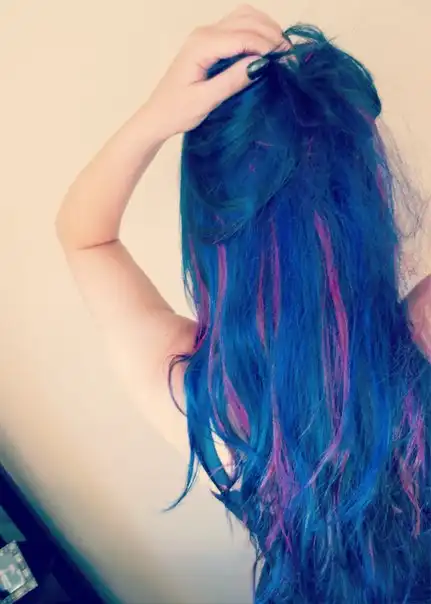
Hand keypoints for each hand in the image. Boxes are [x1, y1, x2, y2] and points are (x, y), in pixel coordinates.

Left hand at [145, 4, 288, 138]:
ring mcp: (207, 34)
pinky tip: (266, 48)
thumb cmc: (178, 112)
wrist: (157, 116)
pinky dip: (257, 30)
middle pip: (247, 19)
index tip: (287, 62)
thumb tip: (261, 64)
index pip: (243, 36)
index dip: (268, 46)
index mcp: (201, 45)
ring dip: (266, 29)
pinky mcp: (210, 41)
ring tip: (281, 52)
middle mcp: (204, 33)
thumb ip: (232, 81)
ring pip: (244, 16)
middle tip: (289, 58)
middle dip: (271, 35)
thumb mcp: (206, 101)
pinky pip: (238, 24)